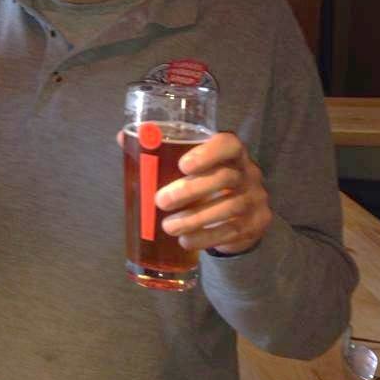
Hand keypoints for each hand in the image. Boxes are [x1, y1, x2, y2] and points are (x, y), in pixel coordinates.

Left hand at [154, 132, 271, 254]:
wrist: (236, 212)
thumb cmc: (203, 180)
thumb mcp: (187, 165)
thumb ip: (159, 151)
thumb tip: (122, 138)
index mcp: (231, 152)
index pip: (228, 144)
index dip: (207, 153)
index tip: (182, 165)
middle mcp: (248, 172)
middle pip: (225, 178)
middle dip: (190, 191)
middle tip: (160, 201)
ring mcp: (256, 198)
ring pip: (229, 208)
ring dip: (194, 219)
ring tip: (168, 226)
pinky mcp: (257, 223)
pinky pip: (233, 231)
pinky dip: (205, 238)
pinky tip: (185, 241)